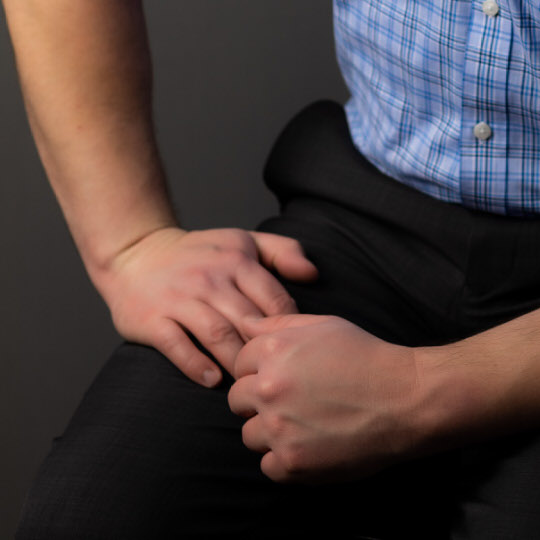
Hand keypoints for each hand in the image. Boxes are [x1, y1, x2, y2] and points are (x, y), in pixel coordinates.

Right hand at [94, 226, 317, 386]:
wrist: (136, 253)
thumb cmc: (200, 254)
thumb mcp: (242, 241)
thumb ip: (282, 251)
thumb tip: (313, 274)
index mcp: (236, 260)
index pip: (273, 298)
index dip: (289, 328)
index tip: (297, 353)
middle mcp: (210, 277)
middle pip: (248, 320)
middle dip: (265, 352)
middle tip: (278, 378)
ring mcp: (180, 298)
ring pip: (216, 334)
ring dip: (236, 362)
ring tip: (249, 386)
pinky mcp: (153, 318)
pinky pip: (177, 345)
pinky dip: (196, 365)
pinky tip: (212, 381)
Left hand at [229, 314, 422, 482]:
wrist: (403, 399)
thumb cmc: (366, 357)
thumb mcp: (325, 325)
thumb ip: (279, 323)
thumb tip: (245, 325)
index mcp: (275, 351)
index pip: (240, 363)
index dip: (260, 370)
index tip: (284, 377)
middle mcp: (270, 389)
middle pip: (238, 401)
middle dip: (259, 401)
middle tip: (293, 402)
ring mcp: (279, 428)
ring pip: (250, 435)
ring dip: (270, 432)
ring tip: (304, 424)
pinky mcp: (292, 463)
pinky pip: (268, 466)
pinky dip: (285, 460)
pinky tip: (310, 445)